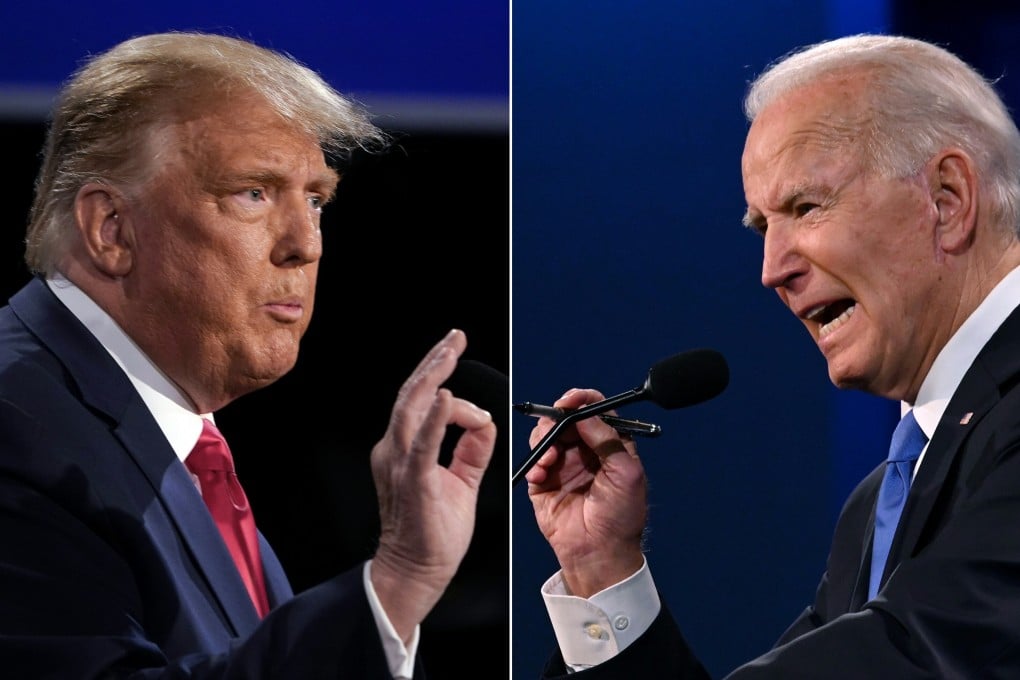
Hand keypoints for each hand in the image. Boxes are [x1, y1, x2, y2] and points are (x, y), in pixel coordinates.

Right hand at [369, 329, 496, 642]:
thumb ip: (471, 449)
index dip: (446, 385)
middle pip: (412, 394)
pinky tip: (447, 397)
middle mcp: (395, 449)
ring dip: (434, 375)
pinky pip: (423, 443)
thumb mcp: (460, 480)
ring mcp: (400, 462)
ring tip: (450, 350)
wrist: (417, 571)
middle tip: (455, 337)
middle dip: (436, 361)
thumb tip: (484, 420)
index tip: (465, 373)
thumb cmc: (434, 532)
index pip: (423, 404)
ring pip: (412, 407)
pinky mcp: (413, 480)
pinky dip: (434, 418)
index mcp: (404, 449)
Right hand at [526, 388, 647, 597]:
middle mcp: (585, 452)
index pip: (596, 411)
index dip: (583, 400)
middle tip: (554, 426)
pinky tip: (541, 473)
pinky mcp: (544, 482)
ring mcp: (563, 465)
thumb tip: (585, 413)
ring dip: (544, 440)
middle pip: (566, 418)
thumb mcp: (626, 472)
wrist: (599, 553)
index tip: (570, 401)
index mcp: (610, 446)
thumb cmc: (621, 518)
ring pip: (546, 435)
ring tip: (550, 458)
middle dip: (557, 419)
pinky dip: (535, 461)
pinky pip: (533, 460)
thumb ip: (607, 439)